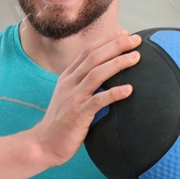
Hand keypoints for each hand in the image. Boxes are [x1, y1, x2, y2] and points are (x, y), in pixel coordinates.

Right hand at [30, 30, 140, 167]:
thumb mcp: (70, 97)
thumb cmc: (62, 122)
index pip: (88, 52)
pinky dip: (114, 93)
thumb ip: (84, 85)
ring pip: (96, 74)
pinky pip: (98, 101)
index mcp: (68, 77)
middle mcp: (69, 83)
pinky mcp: (77, 114)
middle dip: (116, 46)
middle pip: (94, 58)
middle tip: (136, 40)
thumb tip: (108, 77)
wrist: (43, 144)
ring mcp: (73, 98)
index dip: (107, 41)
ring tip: (136, 58)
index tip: (125, 34)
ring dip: (117, 64)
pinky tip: (129, 90)